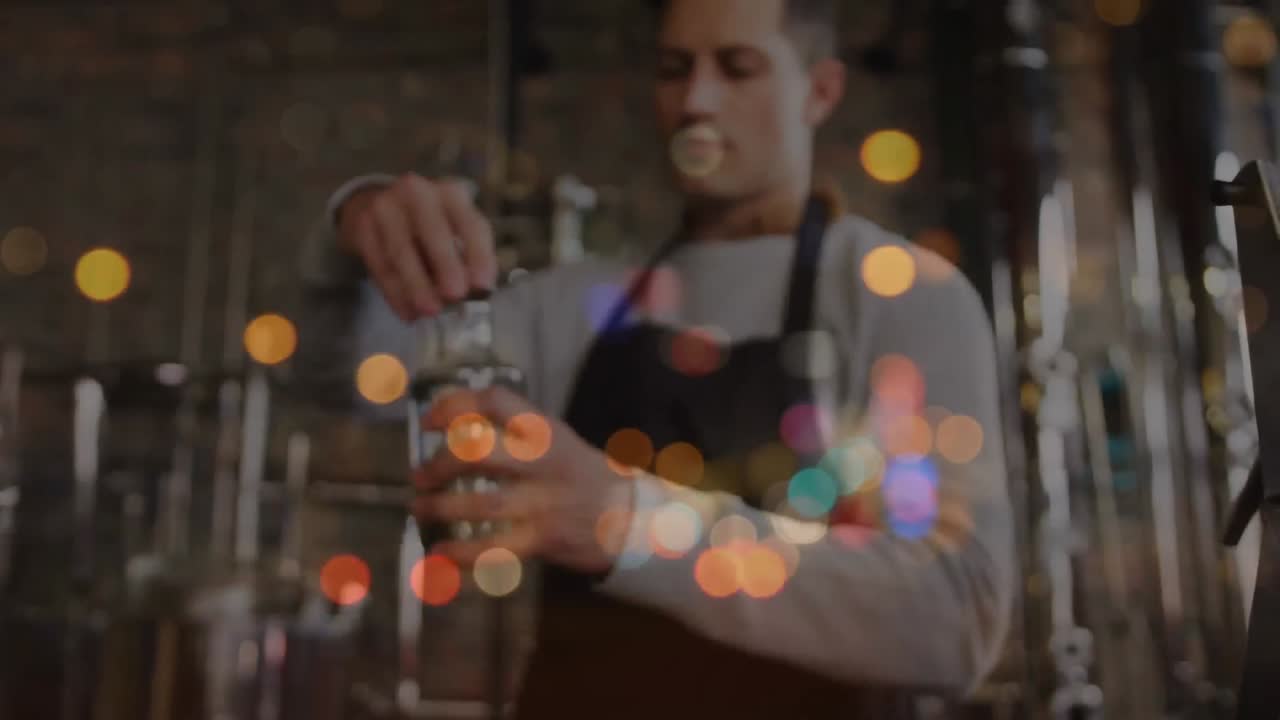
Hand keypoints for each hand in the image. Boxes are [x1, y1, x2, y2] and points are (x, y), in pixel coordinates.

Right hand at [338, 174, 497, 321]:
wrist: (376, 204)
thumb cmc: (428, 223)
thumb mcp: (455, 228)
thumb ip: (469, 254)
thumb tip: (476, 289)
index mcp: (450, 194)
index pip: (469, 223)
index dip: (478, 254)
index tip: (483, 284)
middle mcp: (417, 193)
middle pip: (432, 230)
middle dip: (446, 264)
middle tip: (454, 295)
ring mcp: (386, 208)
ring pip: (401, 251)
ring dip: (416, 285)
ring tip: (429, 311)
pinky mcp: (363, 228)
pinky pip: (380, 266)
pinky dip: (395, 293)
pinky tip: (408, 312)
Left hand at [411, 386, 634, 575]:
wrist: (629, 517)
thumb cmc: (582, 474)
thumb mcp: (557, 440)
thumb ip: (515, 434)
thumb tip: (453, 430)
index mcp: (545, 430)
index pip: (496, 401)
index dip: (455, 405)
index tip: (429, 419)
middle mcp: (543, 462)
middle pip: (481, 452)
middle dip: (441, 462)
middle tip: (421, 474)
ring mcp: (544, 503)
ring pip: (483, 504)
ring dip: (442, 508)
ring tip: (420, 508)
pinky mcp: (544, 540)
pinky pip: (496, 548)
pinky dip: (462, 554)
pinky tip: (440, 554)